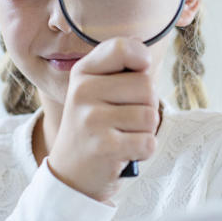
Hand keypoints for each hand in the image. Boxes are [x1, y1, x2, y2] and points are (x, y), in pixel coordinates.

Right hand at [47, 37, 159, 202]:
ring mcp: (91, 119)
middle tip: (125, 119)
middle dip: (147, 105)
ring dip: (145, 131)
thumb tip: (145, 52)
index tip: (139, 72)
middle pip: (147, 86)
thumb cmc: (96, 126)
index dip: (142, 59)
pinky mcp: (104, 146)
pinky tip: (124, 151)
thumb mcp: (98, 90)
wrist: (71, 173)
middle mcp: (83, 91)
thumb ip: (121, 68)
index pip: (123, 48)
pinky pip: (148, 142)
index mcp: (83, 72)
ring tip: (123, 135)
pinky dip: (144, 151)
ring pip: (150, 116)